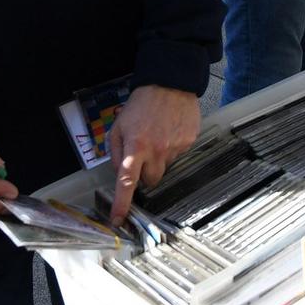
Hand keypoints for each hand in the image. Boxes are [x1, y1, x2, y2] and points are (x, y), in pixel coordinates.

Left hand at [106, 84, 202, 222]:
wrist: (170, 84)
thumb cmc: (141, 104)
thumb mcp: (118, 126)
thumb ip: (116, 152)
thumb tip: (120, 172)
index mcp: (136, 146)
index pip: (127, 182)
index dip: (122, 203)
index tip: (118, 220)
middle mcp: (157, 150)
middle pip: (151, 181)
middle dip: (144, 174)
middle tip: (142, 155)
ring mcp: (175, 148)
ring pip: (164, 168)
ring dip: (158, 160)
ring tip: (157, 137)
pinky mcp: (188, 143)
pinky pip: (177, 156)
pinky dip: (171, 149)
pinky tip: (169, 132)